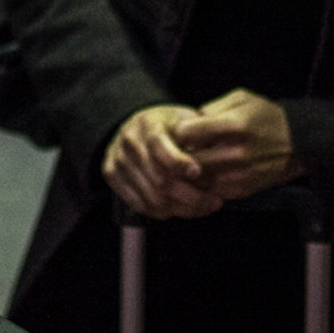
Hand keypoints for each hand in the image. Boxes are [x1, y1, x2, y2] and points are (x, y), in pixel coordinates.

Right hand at [103, 104, 222, 219]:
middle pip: (158, 180)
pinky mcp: (111, 176)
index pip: (158, 146)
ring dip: (182, 208)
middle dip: (191, 195)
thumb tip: (221, 153)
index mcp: (147, 123)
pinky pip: (140, 205)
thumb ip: (200, 135)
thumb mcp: (186, 120)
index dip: (179, 163)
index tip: (198, 172)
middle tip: (214, 201)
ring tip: (203, 206)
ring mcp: (117, 160)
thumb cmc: (170, 125)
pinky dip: (164, 212)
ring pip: (152, 198)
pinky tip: (182, 208)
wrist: (137, 126)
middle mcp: (129, 142)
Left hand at [171, 88, 298, 201]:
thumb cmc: (266, 116)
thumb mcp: (241, 99)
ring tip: (190, 161)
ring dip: (190, 171)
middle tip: (176, 150)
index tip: (176, 131)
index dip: (176, 131)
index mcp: (233, 126)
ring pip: (198, 179)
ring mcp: (239, 174)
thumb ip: (213, 108)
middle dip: (178, 155)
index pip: (187, 133)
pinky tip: (207, 172)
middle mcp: (235, 153)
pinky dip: (204, 183)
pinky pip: (211, 190)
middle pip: (189, 160)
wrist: (298, 143)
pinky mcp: (242, 190)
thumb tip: (190, 120)